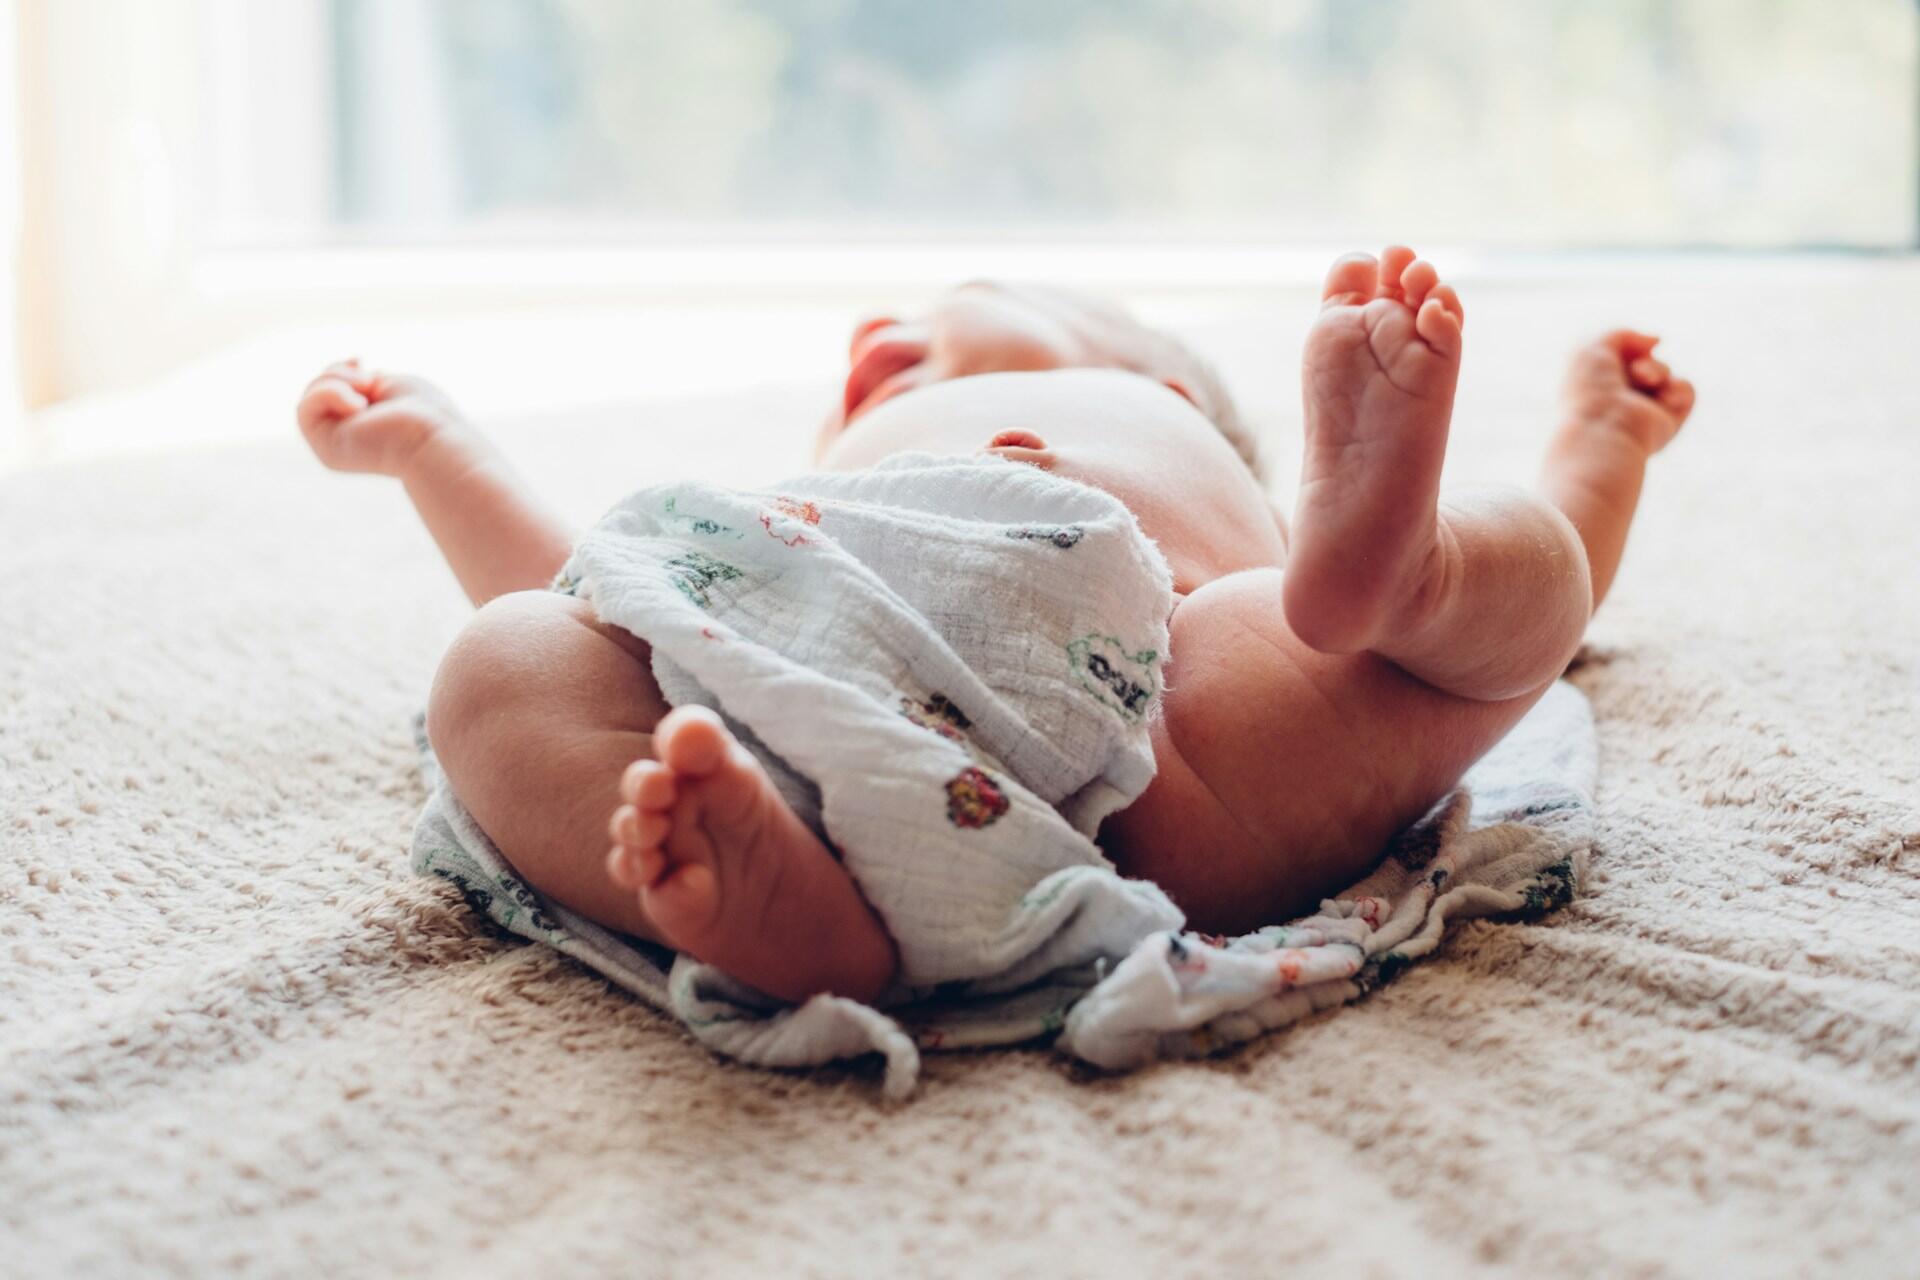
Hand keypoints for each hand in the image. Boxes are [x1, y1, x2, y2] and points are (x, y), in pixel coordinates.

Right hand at [296, 359, 465, 475]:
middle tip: (371, 381)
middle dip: (339, 372)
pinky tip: (359, 406)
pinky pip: (304, 409)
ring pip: (310, 397)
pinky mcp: (326, 449)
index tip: (361, 360)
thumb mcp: (390, 385)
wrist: (433, 437)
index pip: (333, 388)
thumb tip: (351, 371)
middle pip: (318, 389)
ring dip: (337, 382)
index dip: (341, 368)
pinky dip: (329, 394)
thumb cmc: (425, 413)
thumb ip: (363, 383)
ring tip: (368, 392)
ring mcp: (334, 445)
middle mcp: (346, 437)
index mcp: (362, 424)